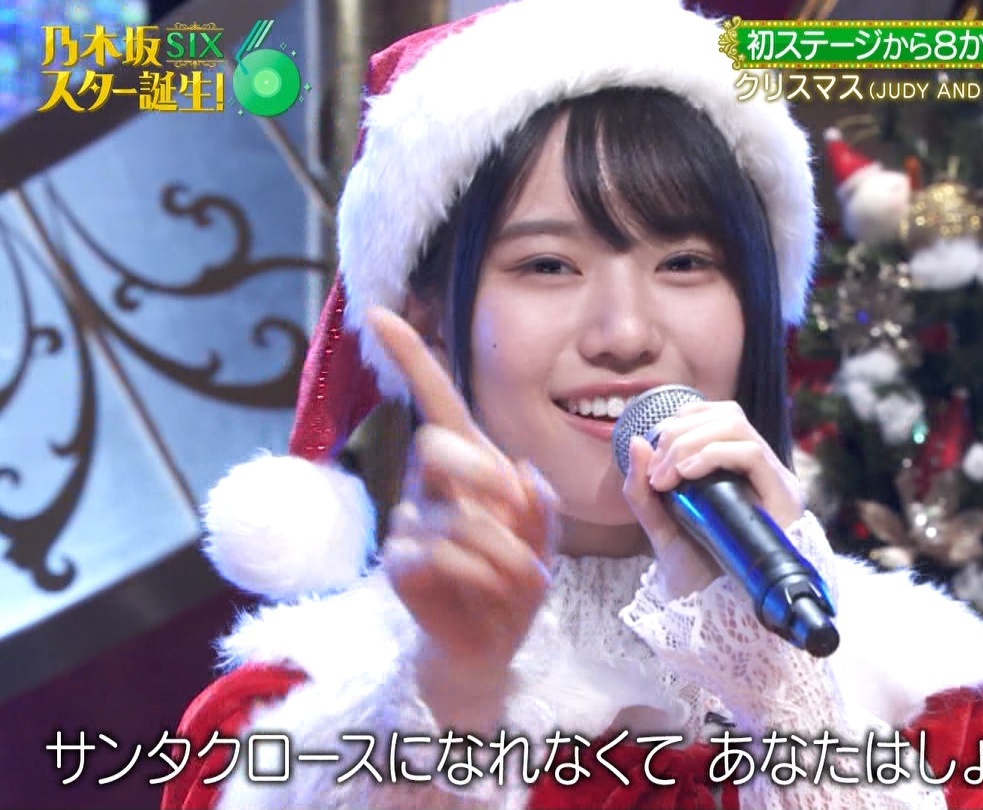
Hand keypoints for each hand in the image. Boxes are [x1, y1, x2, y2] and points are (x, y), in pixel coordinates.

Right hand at [367, 307, 553, 735]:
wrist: (488, 644)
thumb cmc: (514, 578)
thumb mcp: (543, 533)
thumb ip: (536, 500)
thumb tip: (517, 472)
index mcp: (465, 465)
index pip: (437, 401)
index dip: (411, 359)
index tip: (381, 313)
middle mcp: (430, 485)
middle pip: (437, 443)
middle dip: (483, 475)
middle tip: (514, 510)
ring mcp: (411, 523)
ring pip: (455, 516)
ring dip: (506, 551)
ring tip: (523, 577)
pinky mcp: (402, 564)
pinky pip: (441, 556)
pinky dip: (484, 578)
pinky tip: (495, 594)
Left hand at [621, 400, 805, 599]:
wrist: (717, 613)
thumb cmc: (697, 571)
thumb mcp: (661, 524)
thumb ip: (644, 489)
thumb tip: (636, 442)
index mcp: (738, 470)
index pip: (719, 417)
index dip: (684, 419)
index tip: (654, 450)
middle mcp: (762, 470)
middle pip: (728, 415)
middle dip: (681, 434)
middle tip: (657, 471)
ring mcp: (776, 481)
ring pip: (739, 427)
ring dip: (692, 442)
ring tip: (668, 475)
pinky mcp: (785, 496)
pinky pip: (751, 453)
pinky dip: (712, 454)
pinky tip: (686, 474)